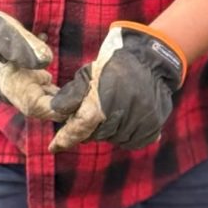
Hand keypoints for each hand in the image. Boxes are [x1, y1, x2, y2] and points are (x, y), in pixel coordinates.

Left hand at [48, 21, 186, 151]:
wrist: (150, 60)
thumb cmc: (115, 65)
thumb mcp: (88, 73)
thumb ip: (71, 94)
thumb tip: (56, 112)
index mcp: (103, 101)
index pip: (80, 128)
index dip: (66, 138)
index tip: (54, 147)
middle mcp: (122, 115)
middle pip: (97, 135)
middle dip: (91, 127)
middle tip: (95, 112)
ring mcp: (139, 123)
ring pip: (115, 139)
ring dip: (109, 130)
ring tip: (114, 111)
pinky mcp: (153, 127)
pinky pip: (132, 141)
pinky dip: (126, 134)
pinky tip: (126, 118)